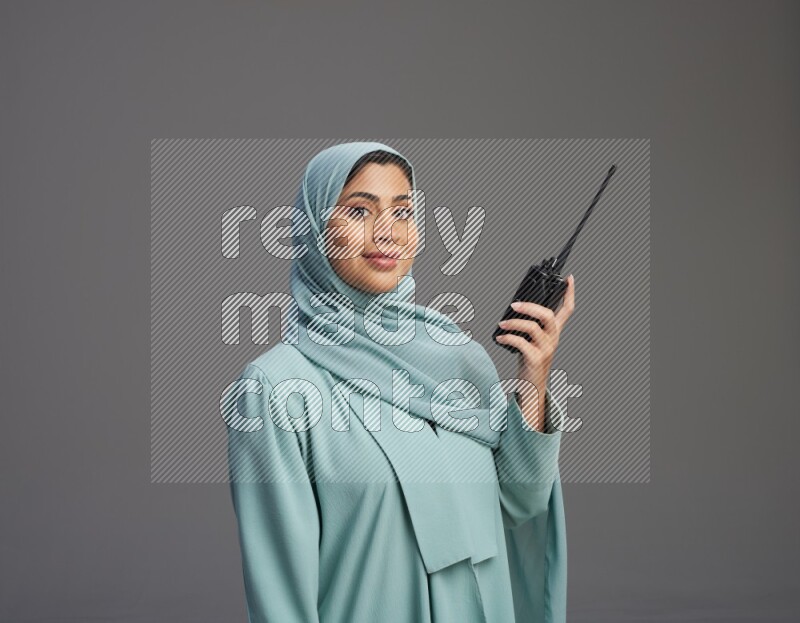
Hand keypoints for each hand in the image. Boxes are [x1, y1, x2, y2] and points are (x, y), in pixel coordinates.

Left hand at [495, 274, 575, 427]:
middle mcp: (553, 339)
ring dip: (514, 323)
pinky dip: (508, 338)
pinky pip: (522, 343)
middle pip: (549, 315)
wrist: (531, 387)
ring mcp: (546, 349)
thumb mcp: (532, 340)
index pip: (567, 310)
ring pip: (533, 328)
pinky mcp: (536, 359)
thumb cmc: (529, 360)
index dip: (569, 293)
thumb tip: (514, 308)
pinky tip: (499, 337)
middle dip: (531, 307)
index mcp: (554, 332)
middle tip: (514, 305)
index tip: (569, 278)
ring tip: (501, 324)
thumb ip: (529, 325)